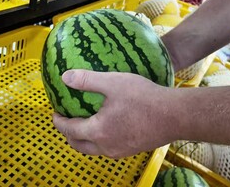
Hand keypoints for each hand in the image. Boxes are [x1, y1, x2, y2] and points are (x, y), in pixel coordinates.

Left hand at [52, 69, 176, 158]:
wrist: (175, 115)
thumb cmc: (144, 98)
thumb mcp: (113, 83)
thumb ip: (87, 80)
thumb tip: (65, 77)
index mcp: (98, 131)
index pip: (69, 130)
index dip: (59, 122)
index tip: (55, 113)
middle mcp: (106, 147)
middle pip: (79, 145)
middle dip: (69, 135)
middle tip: (67, 121)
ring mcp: (120, 151)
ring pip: (93, 150)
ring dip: (84, 139)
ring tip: (85, 124)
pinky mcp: (132, 150)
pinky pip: (108, 149)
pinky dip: (99, 141)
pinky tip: (107, 127)